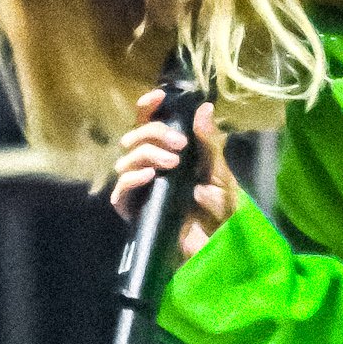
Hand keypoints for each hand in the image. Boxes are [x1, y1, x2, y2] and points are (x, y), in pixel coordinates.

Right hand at [112, 88, 240, 255]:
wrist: (219, 245)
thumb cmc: (222, 210)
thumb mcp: (220, 172)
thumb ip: (209, 142)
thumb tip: (204, 107)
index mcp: (169, 153)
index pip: (149, 124)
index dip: (148, 109)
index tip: (158, 98)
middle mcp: (151, 167)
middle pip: (135, 137)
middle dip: (153, 133)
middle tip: (179, 145)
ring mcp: (141, 189)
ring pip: (126, 160)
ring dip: (147, 153)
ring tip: (172, 164)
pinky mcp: (135, 211)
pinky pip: (120, 190)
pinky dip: (131, 179)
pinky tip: (149, 175)